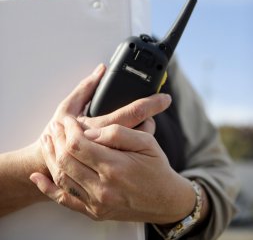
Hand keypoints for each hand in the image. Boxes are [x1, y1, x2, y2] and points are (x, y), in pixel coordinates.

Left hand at [30, 114, 195, 223]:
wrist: (166, 201)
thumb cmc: (158, 169)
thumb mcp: (146, 142)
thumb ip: (117, 134)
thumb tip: (91, 132)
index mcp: (115, 167)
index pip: (79, 144)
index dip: (70, 129)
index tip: (69, 120)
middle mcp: (102, 188)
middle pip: (66, 159)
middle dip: (57, 139)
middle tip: (56, 126)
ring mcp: (97, 202)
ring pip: (61, 177)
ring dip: (50, 157)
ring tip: (47, 141)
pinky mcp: (94, 211)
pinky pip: (64, 200)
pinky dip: (47, 188)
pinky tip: (38, 178)